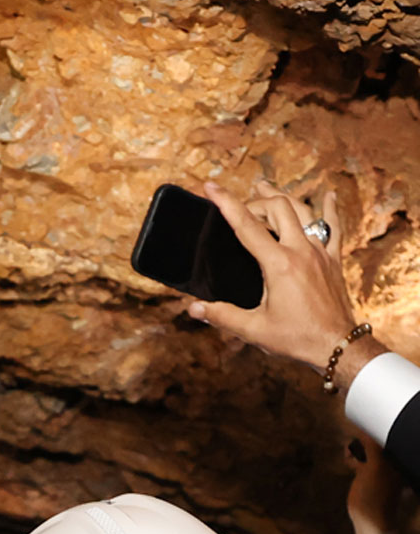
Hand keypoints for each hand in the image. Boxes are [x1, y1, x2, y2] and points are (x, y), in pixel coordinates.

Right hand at [186, 181, 361, 369]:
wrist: (339, 347)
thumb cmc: (298, 338)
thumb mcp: (254, 330)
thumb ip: (222, 316)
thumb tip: (193, 308)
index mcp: (279, 264)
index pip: (246, 225)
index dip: (226, 202)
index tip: (211, 186)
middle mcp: (301, 251)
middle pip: (277, 207)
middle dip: (254, 201)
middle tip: (240, 210)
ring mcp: (320, 253)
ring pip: (303, 211)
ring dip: (282, 197)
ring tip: (265, 188)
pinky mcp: (333, 260)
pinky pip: (334, 227)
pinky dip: (329, 209)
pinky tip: (328, 195)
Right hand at [347, 433, 402, 533]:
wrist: (368, 520)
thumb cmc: (375, 496)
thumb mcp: (375, 468)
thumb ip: (373, 448)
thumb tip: (366, 431)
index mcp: (395, 461)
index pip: (385, 438)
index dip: (373, 431)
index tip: (361, 426)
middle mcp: (389, 463)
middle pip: (375, 441)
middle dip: (362, 439)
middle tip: (355, 444)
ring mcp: (378, 469)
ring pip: (366, 449)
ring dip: (356, 447)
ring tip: (350, 454)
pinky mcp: (366, 474)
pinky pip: (360, 458)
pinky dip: (353, 455)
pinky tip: (348, 460)